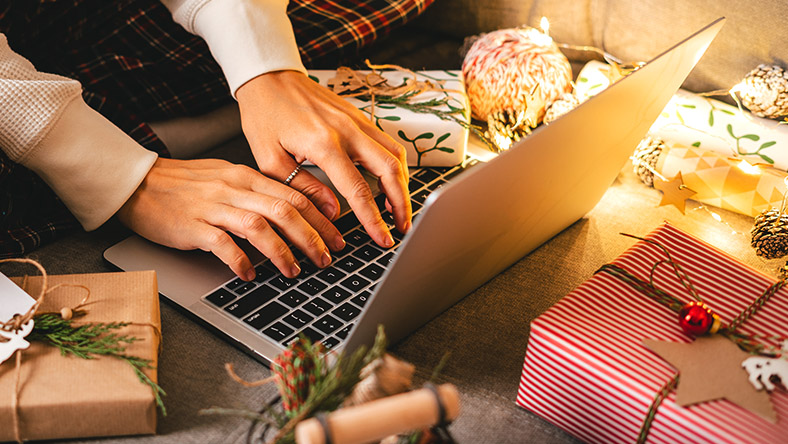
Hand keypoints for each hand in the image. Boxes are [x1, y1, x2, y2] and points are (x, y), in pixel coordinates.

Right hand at [116, 158, 344, 279]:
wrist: (139, 183)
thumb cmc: (184, 184)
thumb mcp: (227, 179)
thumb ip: (258, 194)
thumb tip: (292, 214)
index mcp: (247, 177)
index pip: (295, 195)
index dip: (322, 217)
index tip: (338, 236)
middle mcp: (235, 189)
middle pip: (286, 211)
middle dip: (313, 237)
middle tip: (327, 258)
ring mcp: (214, 206)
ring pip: (260, 226)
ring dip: (283, 252)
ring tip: (295, 271)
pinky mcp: (193, 226)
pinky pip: (223, 244)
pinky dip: (241, 261)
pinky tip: (250, 274)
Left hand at [236, 70, 411, 248]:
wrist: (268, 77)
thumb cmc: (264, 114)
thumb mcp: (270, 159)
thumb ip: (303, 188)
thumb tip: (332, 212)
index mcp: (323, 143)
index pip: (358, 190)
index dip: (373, 219)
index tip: (382, 238)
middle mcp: (347, 129)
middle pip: (391, 171)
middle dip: (402, 204)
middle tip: (402, 227)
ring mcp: (357, 120)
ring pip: (396, 155)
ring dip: (404, 184)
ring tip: (400, 210)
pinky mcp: (359, 116)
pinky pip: (388, 142)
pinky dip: (396, 165)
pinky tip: (391, 182)